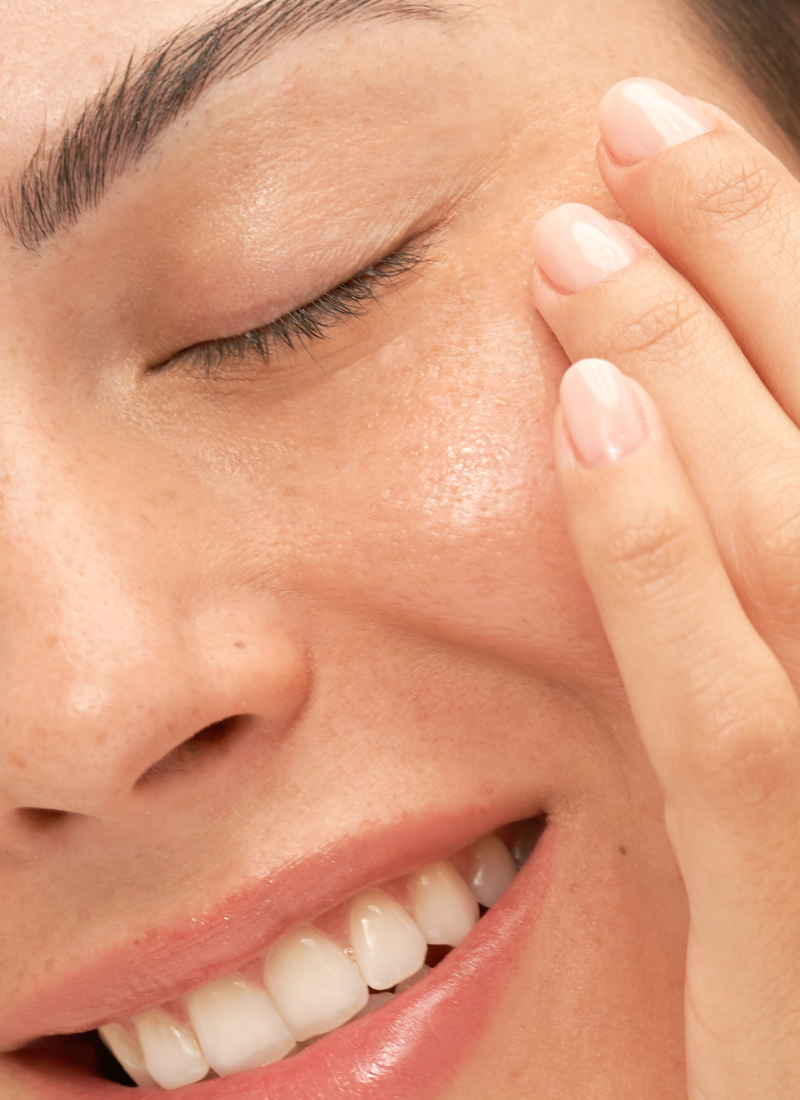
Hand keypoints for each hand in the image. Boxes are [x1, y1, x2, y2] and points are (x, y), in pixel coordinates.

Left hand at [531, 79, 799, 1099]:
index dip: (793, 279)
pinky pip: (733, 705)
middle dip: (756, 252)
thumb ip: (768, 597)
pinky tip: (586, 411)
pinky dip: (657, 545)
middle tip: (642, 128)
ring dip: (693, 353)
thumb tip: (695, 442)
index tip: (691, 178)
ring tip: (577, 233)